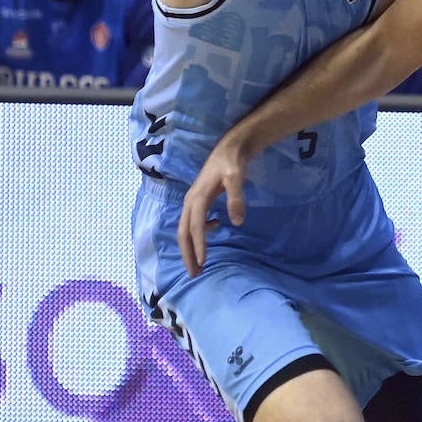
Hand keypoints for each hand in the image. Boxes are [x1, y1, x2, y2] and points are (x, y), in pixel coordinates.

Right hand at [176, 128, 251, 277]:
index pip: (195, 227)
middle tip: (194, 274)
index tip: (203, 263)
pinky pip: (194, 221)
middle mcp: (190, 201)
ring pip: (186, 229)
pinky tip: (215, 228)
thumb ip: (236, 198)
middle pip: (184, 233)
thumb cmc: (233, 162)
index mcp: (197, 198)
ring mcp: (193, 201)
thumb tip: (237, 222)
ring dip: (191, 247)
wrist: (230, 148)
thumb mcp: (237, 178)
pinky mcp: (198, 200)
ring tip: (200, 264)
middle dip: (188, 254)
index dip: (198, 245)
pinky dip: (200, 231)